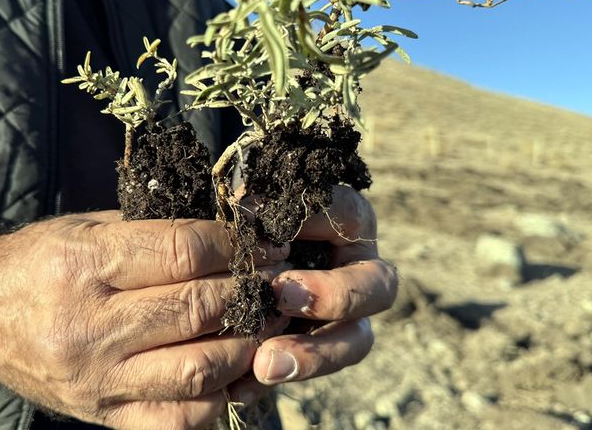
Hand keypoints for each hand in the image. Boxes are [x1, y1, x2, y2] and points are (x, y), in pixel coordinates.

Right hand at [0, 212, 285, 428]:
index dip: (234, 245)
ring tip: (264, 324)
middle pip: (196, 309)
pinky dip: (217, 397)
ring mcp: (95, 379)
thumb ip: (153, 232)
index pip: (182, 253)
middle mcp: (88, 327)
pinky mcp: (101, 414)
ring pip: (198, 369)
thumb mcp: (86, 228)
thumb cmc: (37, 262)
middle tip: (273, 281)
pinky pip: (177, 419)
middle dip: (249, 290)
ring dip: (246, 344)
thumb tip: (232, 234)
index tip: (261, 242)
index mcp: (82, 265)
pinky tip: (231, 371)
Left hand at [241, 186, 396, 394]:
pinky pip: (307, 372)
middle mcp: (354, 270)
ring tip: (266, 364)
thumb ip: (252, 205)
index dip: (313, 218)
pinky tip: (240, 387)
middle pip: (377, 287)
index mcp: (344, 223)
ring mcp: (341, 316)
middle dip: (335, 295)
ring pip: (354, 340)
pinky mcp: (311, 353)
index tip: (258, 218)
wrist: (214, 265)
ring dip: (315, 354)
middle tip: (281, 296)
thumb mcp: (245, 206)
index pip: (348, 214)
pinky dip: (272, 381)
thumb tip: (244, 208)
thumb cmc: (238, 221)